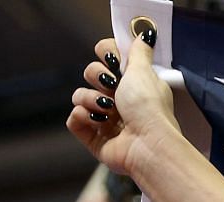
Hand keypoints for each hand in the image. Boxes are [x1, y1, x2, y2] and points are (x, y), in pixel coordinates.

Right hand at [67, 32, 176, 179]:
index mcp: (132, 82)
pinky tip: (99, 122)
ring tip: (108, 110)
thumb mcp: (144, 72)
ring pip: (79, 96)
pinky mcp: (94, 137)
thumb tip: (145, 35)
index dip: (104, 54)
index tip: (111, 60)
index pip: (106, 57)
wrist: (149, 144)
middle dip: (97, 77)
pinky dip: (83, 117)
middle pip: (90, 73)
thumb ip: (139, 52)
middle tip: (112, 87)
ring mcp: (105, 118)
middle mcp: (119, 99)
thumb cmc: (149, 109)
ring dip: (90, 99)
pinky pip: (74, 119)